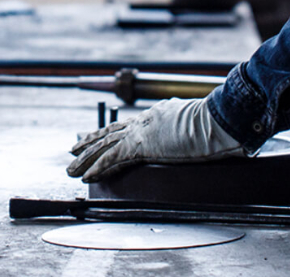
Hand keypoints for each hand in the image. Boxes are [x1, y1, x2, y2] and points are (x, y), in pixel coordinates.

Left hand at [66, 97, 242, 182]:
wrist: (218, 119)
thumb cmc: (217, 123)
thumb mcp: (199, 125)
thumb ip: (191, 130)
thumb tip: (199, 136)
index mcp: (158, 114)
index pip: (128, 123)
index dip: (111, 130)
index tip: (99, 134)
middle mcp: (145, 120)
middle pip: (110, 131)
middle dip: (90, 141)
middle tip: (74, 148)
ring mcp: (142, 131)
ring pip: (105, 145)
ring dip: (86, 158)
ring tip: (71, 169)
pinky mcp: (141, 145)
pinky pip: (113, 159)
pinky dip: (98, 167)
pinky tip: (87, 176)